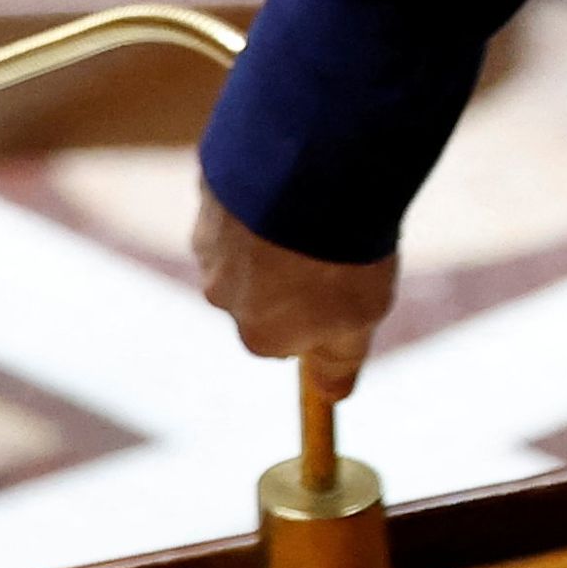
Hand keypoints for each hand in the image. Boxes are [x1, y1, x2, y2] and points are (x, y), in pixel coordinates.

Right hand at [194, 183, 399, 395]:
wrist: (311, 172)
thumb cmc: (342, 253)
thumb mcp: (360, 318)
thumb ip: (339, 361)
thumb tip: (332, 395)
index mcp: (259, 334)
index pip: (283, 337)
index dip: (314, 310)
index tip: (341, 282)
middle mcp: (221, 294)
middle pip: (258, 289)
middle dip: (289, 267)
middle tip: (334, 237)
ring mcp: (209, 242)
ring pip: (245, 239)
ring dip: (273, 224)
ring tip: (319, 201)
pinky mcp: (206, 192)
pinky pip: (237, 195)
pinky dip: (259, 188)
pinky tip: (295, 172)